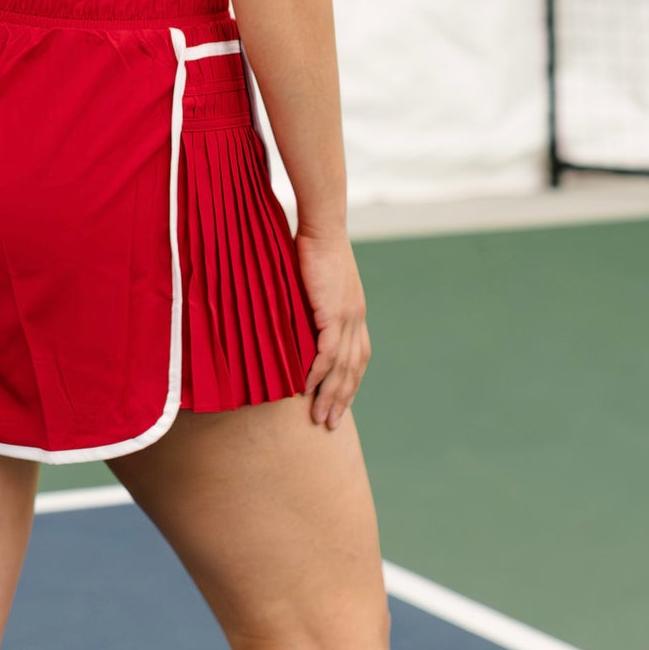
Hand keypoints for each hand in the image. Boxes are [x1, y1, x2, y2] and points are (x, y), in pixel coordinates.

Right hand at [295, 228, 368, 430]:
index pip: (358, 356)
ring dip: (331, 394)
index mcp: (355, 311)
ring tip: (319, 417)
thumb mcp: (313, 280)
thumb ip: (308, 301)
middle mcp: (356, 318)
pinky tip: (307, 387)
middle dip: (342, 398)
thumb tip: (290, 313)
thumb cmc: (312, 245)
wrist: (322, 225)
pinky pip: (327, 350)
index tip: (340, 401)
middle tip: (328, 424)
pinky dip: (318, 371)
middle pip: (353, 369)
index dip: (350, 381)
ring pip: (342, 366)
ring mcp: (348, 316)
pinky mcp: (334, 311)